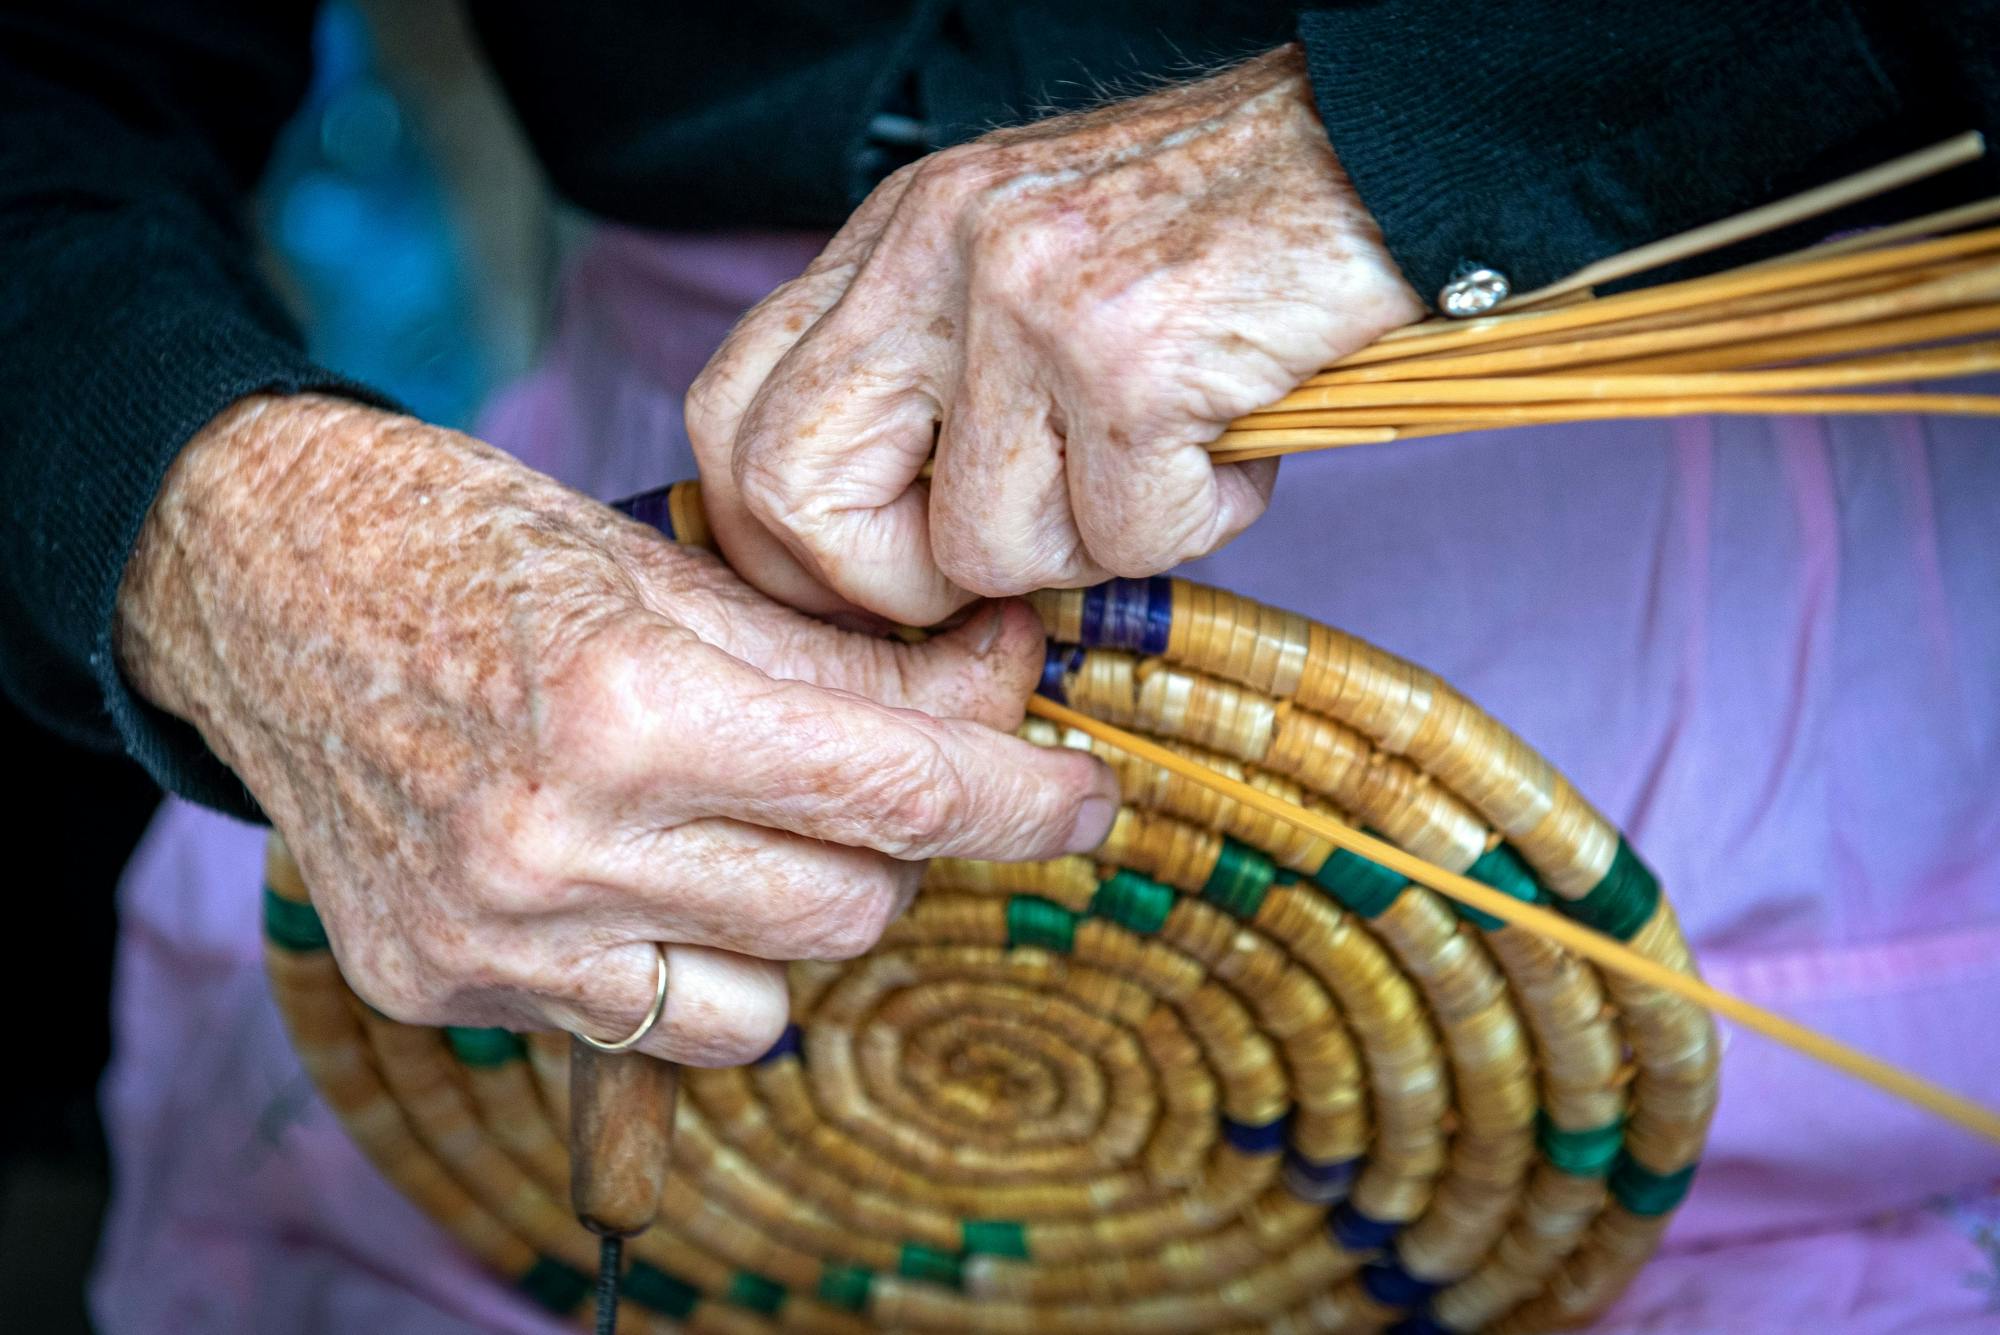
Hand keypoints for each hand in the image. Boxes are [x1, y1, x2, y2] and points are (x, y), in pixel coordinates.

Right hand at [115, 394, 1116, 1064]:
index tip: (1084, 800)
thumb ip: (851, 656)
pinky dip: (705, 965)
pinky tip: (661, 877)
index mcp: (627, 699)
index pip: (894, 788)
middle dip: (902, 840)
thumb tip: (1003, 693)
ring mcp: (494, 933)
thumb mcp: (672, 569)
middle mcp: (557, 839)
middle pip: (850, 903)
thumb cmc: (464, 544)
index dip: (1019, 798)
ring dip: (806, 910)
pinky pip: (662, 1022)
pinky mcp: (443, 986)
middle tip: (878, 772)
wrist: (254, 583)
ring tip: (749, 819)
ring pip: (775, 989)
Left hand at [687, 44, 1421, 624]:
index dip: (784, 546)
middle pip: (787, 490)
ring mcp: (1024, 296)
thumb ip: (936, 381)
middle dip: (888, 586)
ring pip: (977, 547)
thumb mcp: (1029, 271)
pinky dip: (1195, 523)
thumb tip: (883, 558)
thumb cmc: (1216, 244)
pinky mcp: (1129, 354)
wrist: (1387, 158)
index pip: (733, 416)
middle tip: (996, 581)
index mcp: (898, 235)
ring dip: (1090, 544)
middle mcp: (935, 250)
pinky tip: (1231, 442)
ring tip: (1169, 458)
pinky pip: (1121, 539)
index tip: (881, 585)